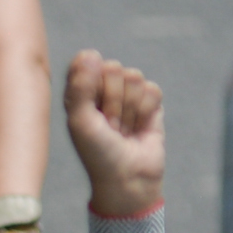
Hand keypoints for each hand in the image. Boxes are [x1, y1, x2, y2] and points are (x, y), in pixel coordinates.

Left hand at [64, 51, 165, 221]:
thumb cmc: (97, 154)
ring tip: (123, 130)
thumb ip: (81, 86)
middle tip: (109, 126)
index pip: (88, 62)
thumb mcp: (80, 121)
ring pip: (135, 78)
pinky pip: (153, 89)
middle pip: (114, 68)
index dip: (93, 84)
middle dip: (113, 99)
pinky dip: (147, 111)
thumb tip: (92, 53)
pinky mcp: (150, 104)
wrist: (128, 179)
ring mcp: (127, 95)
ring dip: (130, 109)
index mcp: (79, 90)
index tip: (91, 109)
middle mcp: (102, 90)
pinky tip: (140, 129)